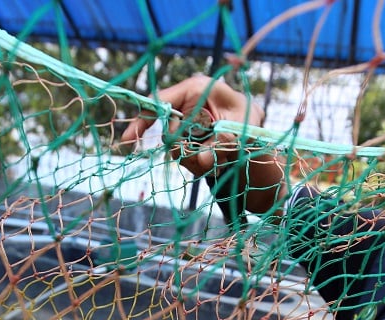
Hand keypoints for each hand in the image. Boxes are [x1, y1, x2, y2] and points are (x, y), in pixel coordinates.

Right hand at [120, 74, 264, 177]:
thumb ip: (225, 140)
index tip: (128, 141)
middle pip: (169, 134)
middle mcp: (186, 106)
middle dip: (186, 150)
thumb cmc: (249, 119)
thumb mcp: (245, 125)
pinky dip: (202, 165)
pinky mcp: (186, 142)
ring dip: (198, 159)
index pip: (160, 102)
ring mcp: (184, 126)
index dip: (142, 121)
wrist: (255, 132)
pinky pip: (185, 160)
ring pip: (177, 151)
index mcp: (196, 88)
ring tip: (223, 156)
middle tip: (211, 157)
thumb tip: (203, 159)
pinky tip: (219, 160)